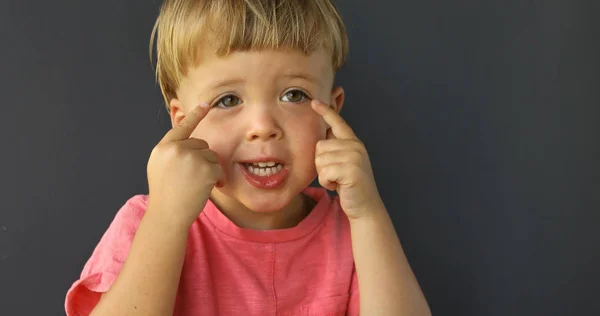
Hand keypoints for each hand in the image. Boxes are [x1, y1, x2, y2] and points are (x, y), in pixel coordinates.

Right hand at [146, 103, 223, 227]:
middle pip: (201, 144)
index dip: (195, 114)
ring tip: (197, 185)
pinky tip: (207, 189)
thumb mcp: (160, 168)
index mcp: (163, 148)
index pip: (182, 127)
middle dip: (202, 159)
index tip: (207, 104)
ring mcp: (190, 157)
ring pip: (211, 155)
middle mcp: (176, 148)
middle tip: (193, 178)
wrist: (168, 215)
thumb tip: (188, 142)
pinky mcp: (205, 168)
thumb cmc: (166, 196)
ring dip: (210, 169)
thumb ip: (172, 153)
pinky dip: (217, 179)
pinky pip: (218, 168)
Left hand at [312, 100, 382, 219]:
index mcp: (353, 143)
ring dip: (324, 175)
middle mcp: (355, 146)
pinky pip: (324, 172)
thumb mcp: (343, 163)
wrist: (365, 207)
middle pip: (319, 146)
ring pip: (319, 160)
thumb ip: (335, 150)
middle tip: (335, 175)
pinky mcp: (351, 170)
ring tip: (338, 181)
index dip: (326, 111)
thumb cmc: (350, 186)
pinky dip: (326, 183)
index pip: (338, 123)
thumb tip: (321, 137)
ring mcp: (355, 157)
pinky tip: (338, 186)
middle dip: (321, 164)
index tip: (314, 102)